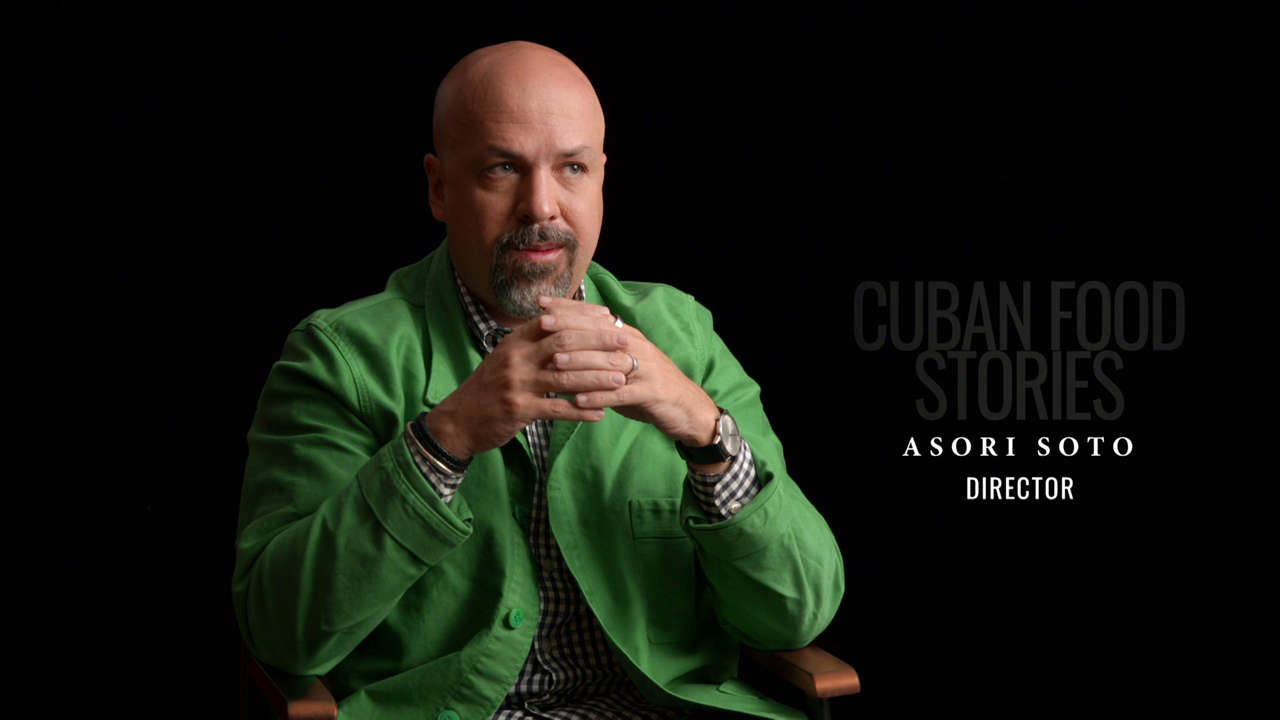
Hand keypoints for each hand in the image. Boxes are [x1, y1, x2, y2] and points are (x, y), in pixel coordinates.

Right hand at [425, 296, 633, 459]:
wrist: (459, 420)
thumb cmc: (491, 387)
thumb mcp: (508, 357)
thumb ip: (534, 342)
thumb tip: (568, 325)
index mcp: (515, 340)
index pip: (556, 319)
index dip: (585, 318)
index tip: (611, 319)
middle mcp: (516, 357)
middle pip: (565, 343)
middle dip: (599, 343)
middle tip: (626, 345)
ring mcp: (517, 383)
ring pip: (566, 377)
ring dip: (597, 378)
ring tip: (621, 380)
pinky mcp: (519, 409)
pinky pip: (557, 409)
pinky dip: (582, 411)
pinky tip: (600, 413)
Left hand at [539, 297, 720, 449]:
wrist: (686, 406)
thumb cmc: (646, 385)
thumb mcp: (622, 362)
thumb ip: (598, 351)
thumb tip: (561, 342)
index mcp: (626, 336)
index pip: (593, 316)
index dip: (568, 308)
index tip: (540, 304)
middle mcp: (635, 346)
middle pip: (598, 332)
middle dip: (568, 327)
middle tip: (541, 325)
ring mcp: (645, 368)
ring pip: (608, 361)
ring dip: (580, 362)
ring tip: (554, 363)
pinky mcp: (651, 392)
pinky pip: (621, 394)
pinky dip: (599, 397)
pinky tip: (579, 402)